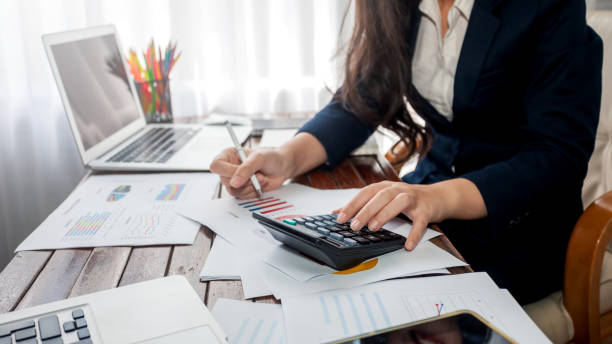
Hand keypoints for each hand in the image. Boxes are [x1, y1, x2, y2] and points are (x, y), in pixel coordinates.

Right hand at [210, 147, 291, 198]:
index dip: (227, 171)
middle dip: (245, 180)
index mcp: (229, 155)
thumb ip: (246, 169)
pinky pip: (242, 197)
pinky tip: (260, 184)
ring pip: (234, 191)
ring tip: (261, 178)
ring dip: (250, 187)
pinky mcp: (242, 190)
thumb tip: (234, 182)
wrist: (283, 167)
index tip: (241, 172)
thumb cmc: (271, 157)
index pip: (216, 166)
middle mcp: (229, 168)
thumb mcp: (259, 158)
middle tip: (258, 175)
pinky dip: (253, 192)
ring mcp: (235, 181)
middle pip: (225, 181)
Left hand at [334, 181, 448, 250]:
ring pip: (398, 203)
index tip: (340, 217)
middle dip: (365, 210)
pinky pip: (420, 222)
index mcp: (385, 187)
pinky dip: (414, 234)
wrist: (437, 197)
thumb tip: (337, 212)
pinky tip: (408, 245)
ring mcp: (413, 199)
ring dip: (385, 214)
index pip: (365, 193)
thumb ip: (362, 205)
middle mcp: (398, 190)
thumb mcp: (384, 199)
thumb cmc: (407, 200)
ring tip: (373, 228)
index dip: (352, 204)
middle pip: (380, 197)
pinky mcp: (426, 210)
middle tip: (353, 225)